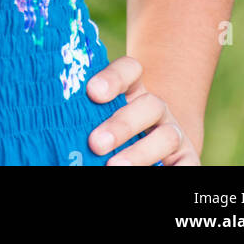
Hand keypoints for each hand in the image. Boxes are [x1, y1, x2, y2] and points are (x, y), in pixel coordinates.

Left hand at [86, 55, 201, 165]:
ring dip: (141, 152)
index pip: (130, 70)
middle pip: (148, 104)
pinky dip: (173, 170)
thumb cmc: (110, 132)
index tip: (92, 92)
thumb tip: (55, 129)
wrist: (156, 150)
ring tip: (114, 167)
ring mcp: (173, 133)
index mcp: (133, 91)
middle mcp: (156, 108)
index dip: (114, 77)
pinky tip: (155, 172)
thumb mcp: (98, 119)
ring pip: (166, 135)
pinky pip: (186, 164)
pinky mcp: (189, 158)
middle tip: (95, 142)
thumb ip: (85, 116)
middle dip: (121, 124)